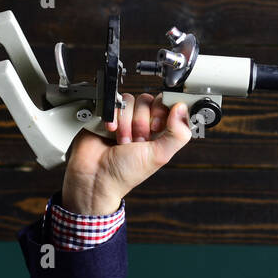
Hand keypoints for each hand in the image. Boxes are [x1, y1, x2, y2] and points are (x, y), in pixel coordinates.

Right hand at [61, 92, 191, 214]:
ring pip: (130, 101)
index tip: (156, 127)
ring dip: (125, 124)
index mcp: (159, 132)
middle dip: (140, 123)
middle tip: (136, 141)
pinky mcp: (108, 114)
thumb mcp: (159, 155)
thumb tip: (182, 108)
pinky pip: (114, 102)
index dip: (161, 112)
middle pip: (147, 101)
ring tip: (122, 142)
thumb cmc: (126, 173)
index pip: (167, 105)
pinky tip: (110, 132)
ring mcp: (124, 118)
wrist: (95, 176)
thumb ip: (177, 134)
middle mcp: (143, 123)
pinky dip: (113, 117)